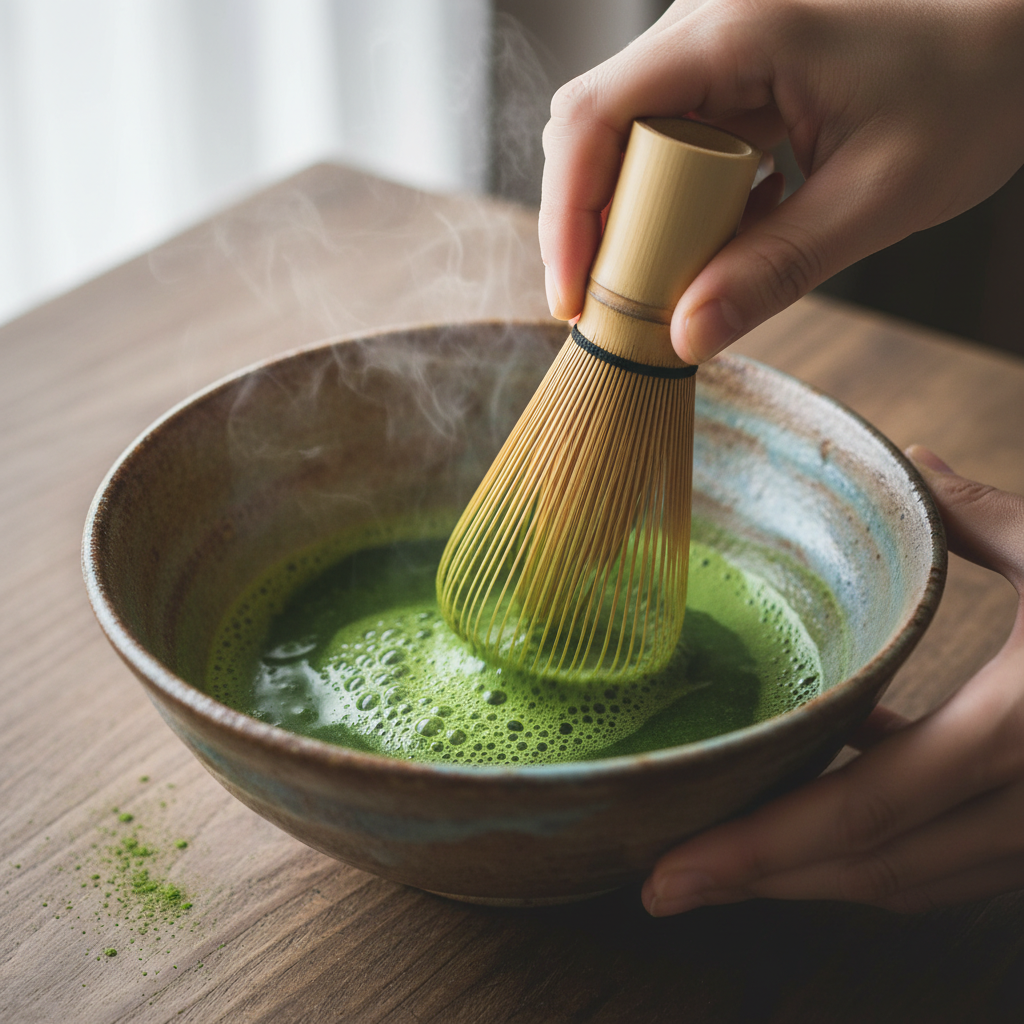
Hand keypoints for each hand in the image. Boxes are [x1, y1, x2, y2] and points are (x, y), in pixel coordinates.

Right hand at [539, 0, 1023, 362]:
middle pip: (595, 134)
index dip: (566, 216)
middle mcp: (705, 26)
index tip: (573, 299)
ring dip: (634, 223)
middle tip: (623, 307)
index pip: (596, 119)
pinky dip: (672, 207)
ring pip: (623, 142)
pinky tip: (718, 239)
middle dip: (595, 228)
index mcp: (737, 32)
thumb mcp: (878, 197)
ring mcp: (711, 47)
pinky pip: (666, 143)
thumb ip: (776, 270)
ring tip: (671, 282)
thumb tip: (684, 338)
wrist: (1013, 35)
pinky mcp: (724, 73)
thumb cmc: (970, 89)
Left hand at [642, 446, 1023, 914]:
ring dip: (812, 874)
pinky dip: (876, 849)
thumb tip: (915, 464)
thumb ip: (985, 517)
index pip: (863, 809)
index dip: (759, 851)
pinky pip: (948, 865)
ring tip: (727, 852)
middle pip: (869, 868)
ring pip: (907, 880)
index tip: (669, 874)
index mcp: (1022, 728)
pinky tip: (830, 802)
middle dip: (760, 882)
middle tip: (666, 881)